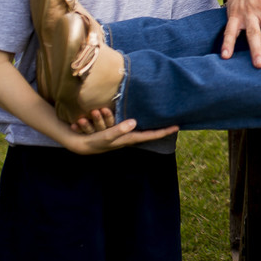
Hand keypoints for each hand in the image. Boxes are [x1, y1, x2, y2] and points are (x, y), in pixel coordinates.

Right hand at [64, 111, 178, 153]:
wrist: (82, 143)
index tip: (178, 126)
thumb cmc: (96, 141)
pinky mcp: (120, 129)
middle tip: (175, 121)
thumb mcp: (107, 136)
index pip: (151, 135)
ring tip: (165, 119)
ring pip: (143, 128)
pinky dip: (142, 121)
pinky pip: (132, 124)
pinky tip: (148, 117)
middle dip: (162, 128)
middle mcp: (131, 136)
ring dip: (153, 124)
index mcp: (131, 138)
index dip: (165, 131)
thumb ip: (119, 129)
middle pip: (150, 132)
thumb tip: (134, 122)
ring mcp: (126, 133)